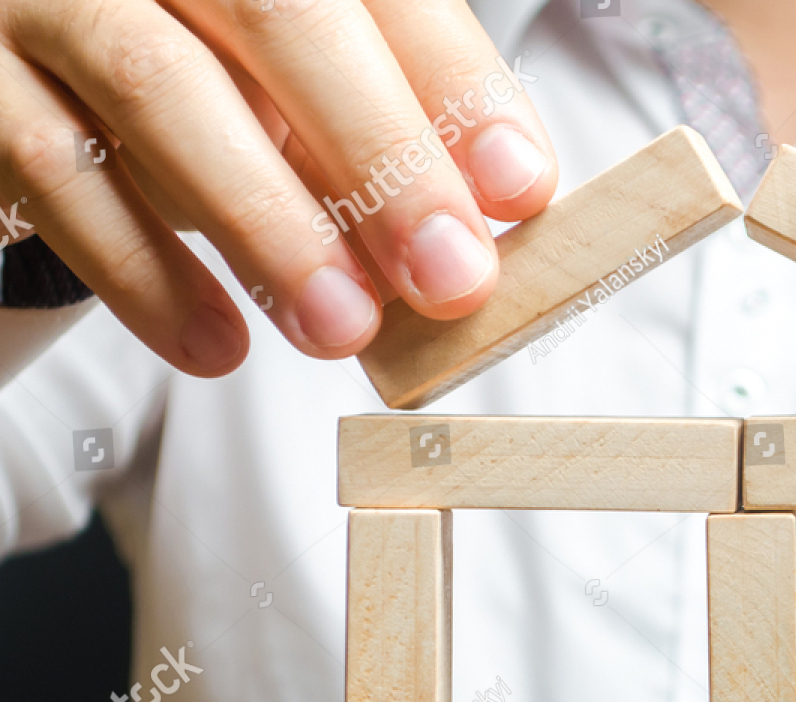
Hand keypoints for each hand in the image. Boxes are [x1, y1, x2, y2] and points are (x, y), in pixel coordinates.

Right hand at [0, 0, 557, 373]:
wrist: (27, 45)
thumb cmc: (198, 68)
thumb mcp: (293, 74)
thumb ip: (377, 118)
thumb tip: (475, 226)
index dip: (453, 81)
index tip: (518, 188)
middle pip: (273, 9)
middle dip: (377, 156)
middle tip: (446, 279)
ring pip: (157, 88)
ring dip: (268, 225)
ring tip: (341, 328)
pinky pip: (54, 174)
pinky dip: (144, 274)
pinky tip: (216, 346)